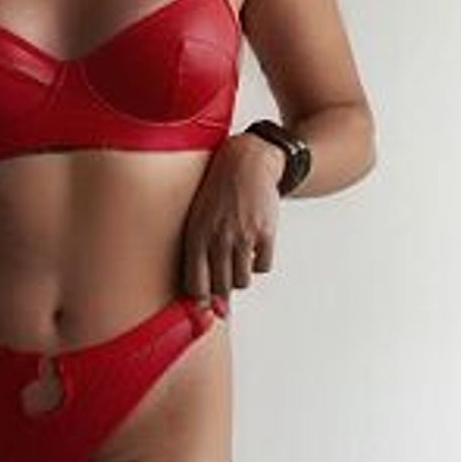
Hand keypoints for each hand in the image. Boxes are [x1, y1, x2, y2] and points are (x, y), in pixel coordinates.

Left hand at [181, 133, 284, 310]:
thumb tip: (206, 299)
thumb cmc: (215, 195)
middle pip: (220, 288)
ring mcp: (242, 236)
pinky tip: (253, 246)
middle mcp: (217, 239)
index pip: (195, 286)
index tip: (206, 297)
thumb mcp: (196, 220)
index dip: (201, 298)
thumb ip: (197, 254)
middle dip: (222, 287)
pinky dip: (260, 262)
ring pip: (242, 281)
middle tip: (224, 272)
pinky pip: (263, 267)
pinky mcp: (265, 232)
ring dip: (241, 275)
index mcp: (195, 236)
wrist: (245, 163)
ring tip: (238, 256)